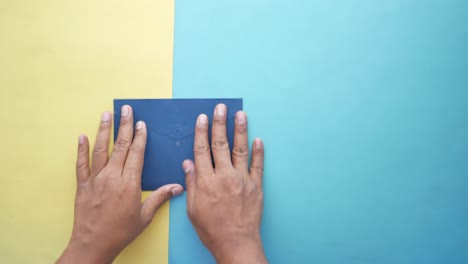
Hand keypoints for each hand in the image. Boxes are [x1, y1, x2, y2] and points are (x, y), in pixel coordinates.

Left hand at [58, 105, 182, 263]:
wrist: (93, 244)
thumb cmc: (121, 232)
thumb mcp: (144, 216)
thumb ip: (160, 198)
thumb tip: (178, 187)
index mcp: (130, 183)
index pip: (136, 153)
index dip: (139, 137)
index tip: (141, 124)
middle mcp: (112, 177)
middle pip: (120, 146)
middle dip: (124, 126)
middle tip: (126, 110)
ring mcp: (95, 180)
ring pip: (100, 149)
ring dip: (103, 130)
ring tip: (106, 114)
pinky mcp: (83, 185)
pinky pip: (81, 164)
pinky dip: (81, 149)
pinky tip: (81, 136)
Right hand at [182, 104, 266, 263]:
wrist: (236, 243)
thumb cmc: (211, 229)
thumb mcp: (193, 209)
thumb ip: (192, 184)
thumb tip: (188, 163)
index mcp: (206, 181)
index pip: (202, 150)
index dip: (201, 132)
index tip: (202, 118)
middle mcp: (224, 176)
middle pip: (220, 144)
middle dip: (219, 124)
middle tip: (220, 108)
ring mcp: (242, 180)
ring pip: (240, 149)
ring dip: (240, 130)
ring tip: (240, 114)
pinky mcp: (256, 186)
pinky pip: (258, 165)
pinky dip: (259, 152)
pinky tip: (258, 139)